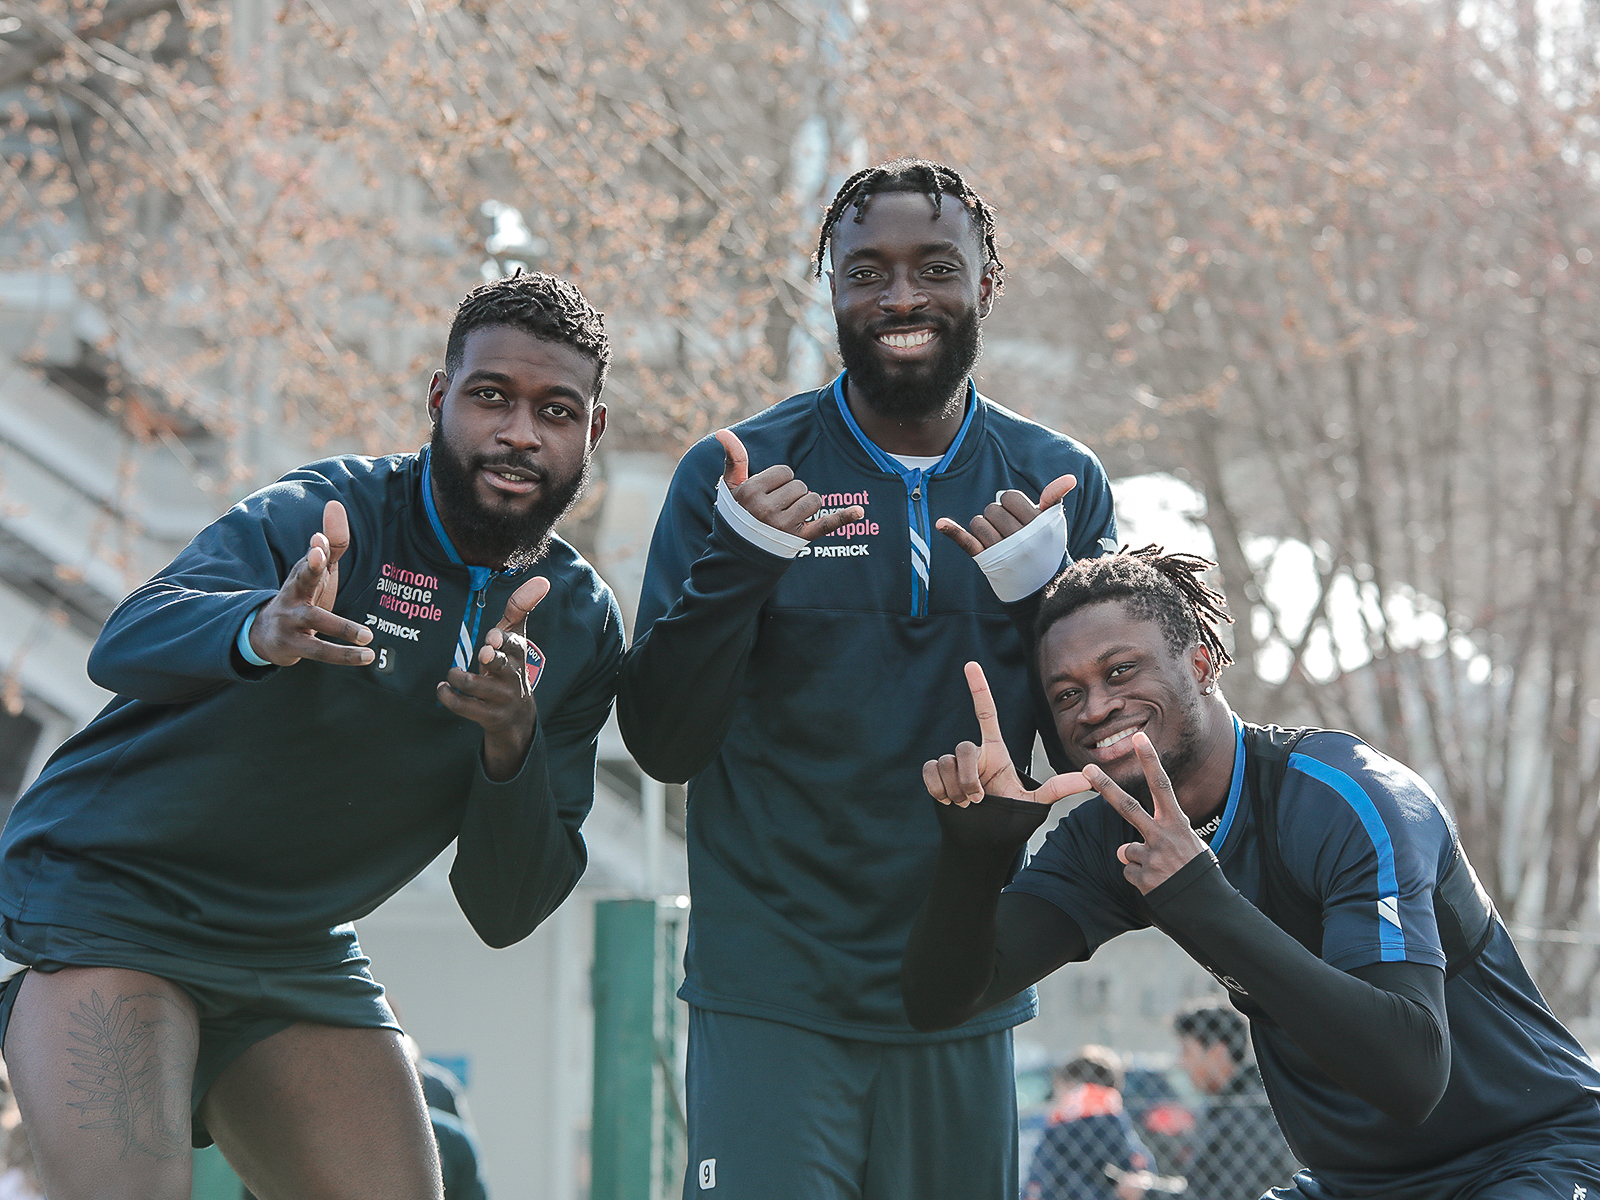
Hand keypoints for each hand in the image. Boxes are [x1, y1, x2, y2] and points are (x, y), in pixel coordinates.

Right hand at [248, 500, 373, 666]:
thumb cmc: (301, 597)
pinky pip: (320, 651)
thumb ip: (333, 544)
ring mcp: (291, 619)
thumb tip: (335, 504)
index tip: (319, 540)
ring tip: (368, 636)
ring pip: (315, 621)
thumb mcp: (316, 571)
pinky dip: (344, 655)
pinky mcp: (293, 644)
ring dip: (342, 627)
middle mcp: (293, 594)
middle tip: (317, 556)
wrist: (264, 634)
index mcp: (301, 575)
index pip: (310, 559)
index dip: (316, 550)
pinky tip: (367, 656)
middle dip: (309, 567)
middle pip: (301, 578)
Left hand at [437, 576, 549, 780]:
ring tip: (451, 673)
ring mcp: (500, 698)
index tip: (492, 637)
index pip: (514, 645)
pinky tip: (443, 688)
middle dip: (491, 659)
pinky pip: (464, 707)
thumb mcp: (516, 639)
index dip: (503, 641)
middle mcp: (512, 676)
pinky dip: (448, 696)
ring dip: (458, 677)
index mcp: (518, 655)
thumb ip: (520, 608)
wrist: (517, 717)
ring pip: (476, 686)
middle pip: (502, 666)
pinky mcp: (487, 716)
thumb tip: (542, 580)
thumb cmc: (510, 667)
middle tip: (482, 653)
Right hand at [715, 429, 864, 540]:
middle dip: (792, 494)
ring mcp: (783, 526)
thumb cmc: (738, 515)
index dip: (780, 480)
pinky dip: (843, 517)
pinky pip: (825, 524)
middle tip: (777, 509)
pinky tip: (859, 511)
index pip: (785, 472)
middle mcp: (766, 509)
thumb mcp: (731, 487)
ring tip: (789, 517)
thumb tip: (722, 432)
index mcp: (751, 492)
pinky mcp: (799, 539)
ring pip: (814, 500)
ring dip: (806, 506)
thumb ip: (733, 459)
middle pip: (799, 486)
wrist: (741, 555)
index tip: (769, 493)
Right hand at [922, 662, 1090, 806]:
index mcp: (995, 751)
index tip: (971, 665)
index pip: (987, 713)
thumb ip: (1058, 788)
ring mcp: (953, 764)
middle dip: (969, 780)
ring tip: (965, 804)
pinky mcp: (935, 775)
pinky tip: (947, 801)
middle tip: (977, 801)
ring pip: (946, 764)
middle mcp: (973, 753)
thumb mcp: (1034, 803)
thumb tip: (1089, 779)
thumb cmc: (1009, 818)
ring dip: (955, 789)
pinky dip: (938, 789)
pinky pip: (930, 772)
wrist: (984, 840)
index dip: (979, 688)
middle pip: (964, 749)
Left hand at [934, 474, 1075, 556]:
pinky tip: (942, 523)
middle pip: (992, 509)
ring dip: (984, 528)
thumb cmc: (1045, 545)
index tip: (1020, 516)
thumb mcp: (1053, 521)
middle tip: (1011, 531)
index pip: (1009, 497)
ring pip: (978, 523)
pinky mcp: (986, 560)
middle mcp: (1019, 537)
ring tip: (1000, 540)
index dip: (1011, 504)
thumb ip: (1054, 497)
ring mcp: (1002, 549)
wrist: (1041, 583)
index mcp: (1036, 523)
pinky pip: (967, 542)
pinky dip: (953, 532)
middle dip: (998, 516)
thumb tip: (1069, 478)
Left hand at [1085, 732, 1208, 893]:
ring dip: (1139, 861)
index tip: (1139, 738)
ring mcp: (1152, 857)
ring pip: (1126, 851)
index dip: (1150, 761)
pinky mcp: (1143, 879)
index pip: (1162, 785)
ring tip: (1162, 872)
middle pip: (1127, 806)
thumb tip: (1123, 850)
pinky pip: (1129, 872)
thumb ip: (1157, 839)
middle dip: (1105, 786)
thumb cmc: (1199, 872)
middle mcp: (1163, 836)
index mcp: (1177, 823)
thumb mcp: (1189, 846)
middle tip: (1087, 768)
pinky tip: (1159, 885)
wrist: (1209, 908)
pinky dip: (1140, 879)